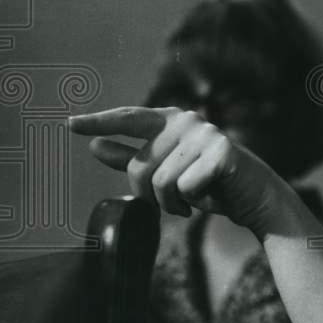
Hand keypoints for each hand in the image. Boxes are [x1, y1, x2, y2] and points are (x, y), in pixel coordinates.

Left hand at [69, 106, 285, 235]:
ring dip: (173, 204)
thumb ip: (131, 158)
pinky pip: (184, 188)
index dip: (99, 122)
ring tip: (196, 199)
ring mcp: (205, 134)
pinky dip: (193, 203)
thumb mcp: (166, 171)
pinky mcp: (221, 152)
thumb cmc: (209, 182)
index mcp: (171, 120)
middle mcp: (187, 121)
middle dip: (150, 196)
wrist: (253, 196)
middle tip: (176, 201)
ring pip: (160, 183)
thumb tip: (93, 146)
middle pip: (139, 168)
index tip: (69, 124)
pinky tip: (211, 197)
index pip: (129, 119)